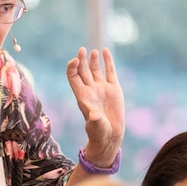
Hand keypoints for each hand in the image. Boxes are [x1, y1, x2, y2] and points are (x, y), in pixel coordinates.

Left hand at [66, 47, 124, 165]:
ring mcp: (102, 88)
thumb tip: (94, 115)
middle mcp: (90, 89)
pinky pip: (110, 72)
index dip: (72, 68)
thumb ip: (94, 119)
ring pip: (95, 69)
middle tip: (82, 50)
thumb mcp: (96, 126)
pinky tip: (105, 51)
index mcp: (82, 95)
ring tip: (94, 52)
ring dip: (93, 60)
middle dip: (81, 60)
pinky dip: (107, 61)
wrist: (110, 135)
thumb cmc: (99, 132)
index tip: (75, 61)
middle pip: (83, 71)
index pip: (73, 77)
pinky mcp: (114, 89)